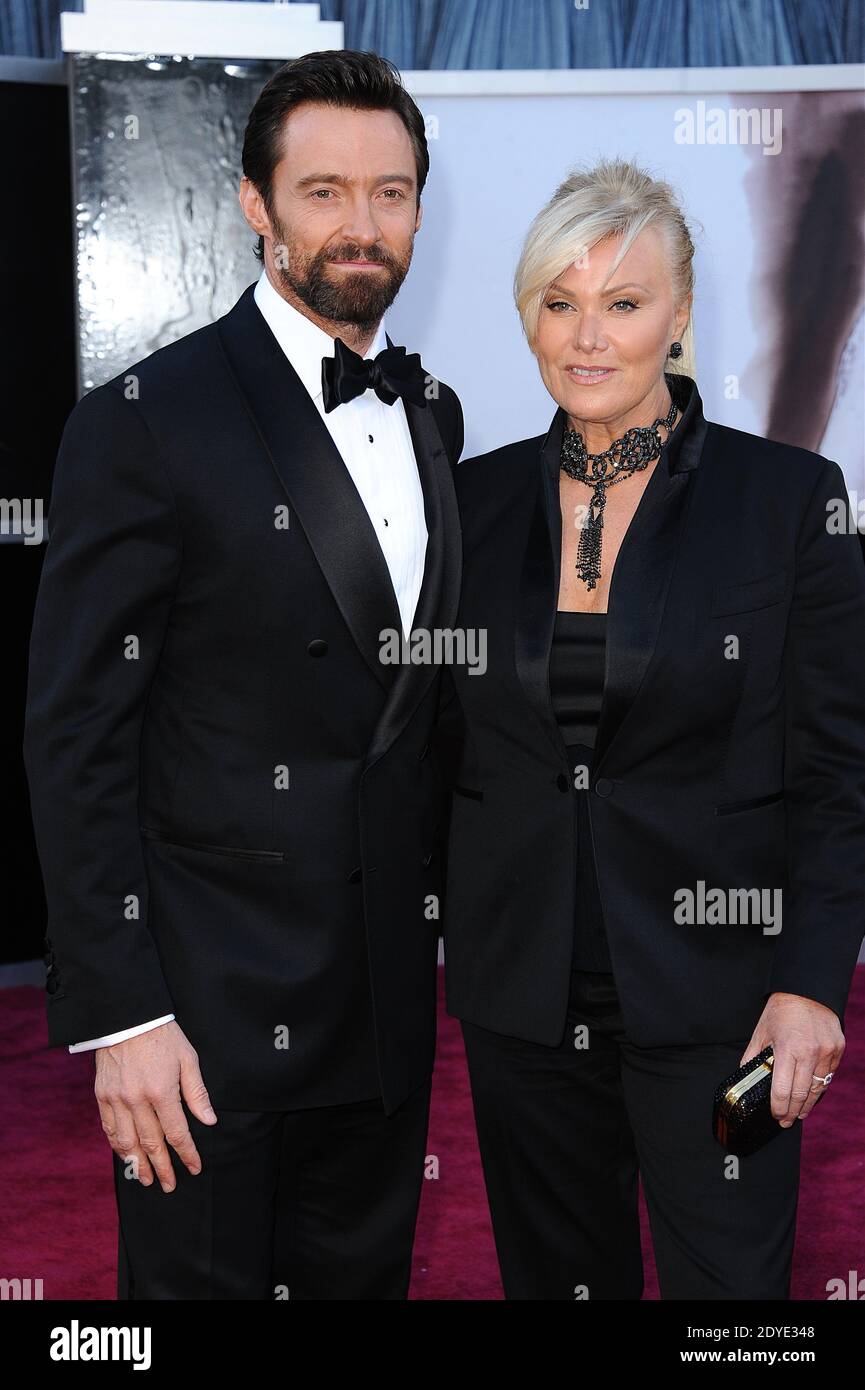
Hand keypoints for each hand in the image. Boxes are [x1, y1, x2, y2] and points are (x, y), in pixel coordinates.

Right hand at [94, 1021, 216, 1190]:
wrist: (127, 1016)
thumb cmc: (162, 1035)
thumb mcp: (188, 1058)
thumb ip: (197, 1093)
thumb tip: (209, 1121)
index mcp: (162, 1092)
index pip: (177, 1133)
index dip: (187, 1154)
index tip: (194, 1167)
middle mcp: (137, 1100)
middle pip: (151, 1143)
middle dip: (162, 1167)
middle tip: (168, 1185)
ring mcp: (117, 1099)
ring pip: (127, 1141)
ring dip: (138, 1163)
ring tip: (146, 1179)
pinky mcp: (102, 1096)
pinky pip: (109, 1128)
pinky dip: (118, 1145)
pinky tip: (126, 1155)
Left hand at [739, 992, 843, 1126]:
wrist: (807, 989)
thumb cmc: (781, 1010)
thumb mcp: (761, 1031)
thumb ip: (753, 1056)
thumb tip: (745, 1075)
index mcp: (787, 1048)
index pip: (783, 1090)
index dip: (779, 1108)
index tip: (776, 1116)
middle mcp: (809, 1052)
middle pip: (802, 1094)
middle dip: (793, 1112)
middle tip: (786, 1121)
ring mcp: (826, 1051)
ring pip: (818, 1088)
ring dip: (808, 1104)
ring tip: (800, 1113)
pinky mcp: (837, 1049)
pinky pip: (828, 1075)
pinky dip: (820, 1087)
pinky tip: (811, 1094)